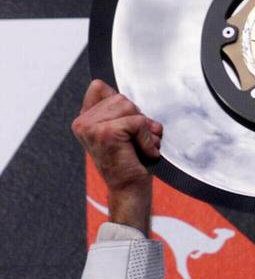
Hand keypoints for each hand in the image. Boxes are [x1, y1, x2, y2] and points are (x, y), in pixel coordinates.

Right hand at [71, 80, 162, 233]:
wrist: (130, 191)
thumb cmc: (131, 163)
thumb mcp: (122, 132)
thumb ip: (117, 110)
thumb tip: (121, 93)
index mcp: (83, 120)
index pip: (100, 87)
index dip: (123, 107)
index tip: (126, 132)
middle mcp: (82, 123)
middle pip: (120, 98)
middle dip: (137, 119)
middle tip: (136, 143)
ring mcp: (91, 127)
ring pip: (129, 107)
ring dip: (144, 129)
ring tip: (141, 147)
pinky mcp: (106, 133)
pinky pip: (137, 122)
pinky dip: (147, 138)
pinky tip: (145, 153)